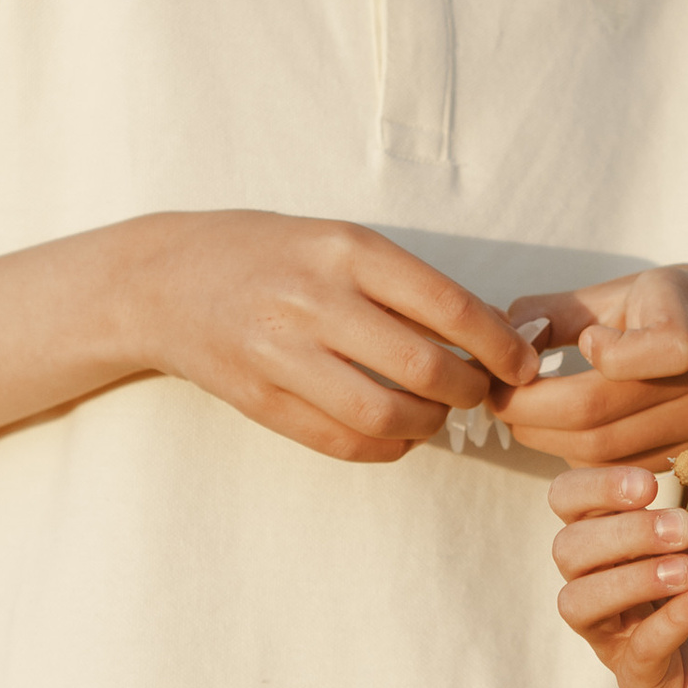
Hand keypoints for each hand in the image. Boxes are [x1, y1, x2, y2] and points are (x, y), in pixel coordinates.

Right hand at [125, 211, 536, 464]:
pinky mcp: (260, 401)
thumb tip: (492, 330)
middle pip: (424, 367)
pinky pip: (343, 441)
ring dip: (430, 424)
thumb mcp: (339, 242)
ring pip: (386, 413)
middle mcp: (315, 300)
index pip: (448, 306)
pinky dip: (387, 446)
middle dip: (472, 390)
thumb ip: (406, 284)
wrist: (165, 279)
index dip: (498, 344)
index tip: (522, 363)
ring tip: (438, 413)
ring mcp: (281, 354)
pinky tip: (398, 432)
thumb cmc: (271, 255)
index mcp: (346, 251)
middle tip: (481, 391)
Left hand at [497, 264, 687, 474]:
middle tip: (496, 394)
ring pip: (602, 452)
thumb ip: (565, 310)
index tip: (588, 340)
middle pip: (600, 414)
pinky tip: (557, 429)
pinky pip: (618, 468)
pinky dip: (575, 453)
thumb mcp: (633, 289)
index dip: (612, 352)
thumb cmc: (683, 308)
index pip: (668, 348)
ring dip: (543, 436)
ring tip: (517, 410)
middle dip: (529, 408)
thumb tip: (502, 334)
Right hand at [550, 465, 687, 687]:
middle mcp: (604, 586)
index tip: (648, 486)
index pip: (569, 501)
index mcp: (618, 540)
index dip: (594, 487)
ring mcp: (617, 637)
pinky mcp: (643, 680)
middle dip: (623, 532)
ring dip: (631, 577)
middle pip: (567, 549)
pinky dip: (673, 616)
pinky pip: (638, 649)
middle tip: (682, 529)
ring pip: (578, 603)